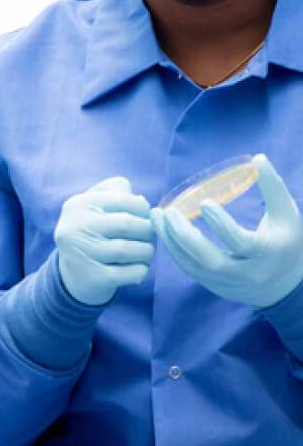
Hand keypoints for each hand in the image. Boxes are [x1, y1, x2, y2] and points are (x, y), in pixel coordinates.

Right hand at [54, 177, 154, 305]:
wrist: (72, 274)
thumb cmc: (92, 232)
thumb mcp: (95, 206)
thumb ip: (116, 192)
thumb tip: (141, 201)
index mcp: (78, 205)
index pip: (122, 199)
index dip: (143, 209)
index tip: (145, 217)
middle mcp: (75, 227)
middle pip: (126, 224)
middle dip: (147, 230)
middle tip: (148, 236)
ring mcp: (82, 253)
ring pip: (128, 250)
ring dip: (146, 251)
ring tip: (146, 252)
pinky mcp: (94, 278)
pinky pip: (129, 273)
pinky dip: (142, 269)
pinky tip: (140, 267)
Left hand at [151, 153, 302, 308]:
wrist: (287, 285)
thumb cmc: (287, 241)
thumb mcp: (286, 214)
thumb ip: (272, 187)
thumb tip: (258, 158)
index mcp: (266, 253)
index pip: (240, 241)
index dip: (220, 223)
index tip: (203, 202)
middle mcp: (247, 273)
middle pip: (210, 261)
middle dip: (185, 237)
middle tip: (168, 212)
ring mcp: (229, 284)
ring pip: (194, 267)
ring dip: (171, 242)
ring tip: (157, 217)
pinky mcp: (216, 288)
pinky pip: (191, 270)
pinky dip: (175, 251)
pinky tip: (163, 231)